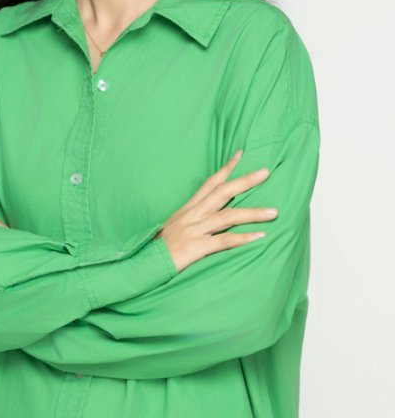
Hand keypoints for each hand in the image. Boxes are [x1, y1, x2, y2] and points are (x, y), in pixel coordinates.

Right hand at [156, 151, 277, 272]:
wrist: (143, 263)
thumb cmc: (159, 246)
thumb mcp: (175, 225)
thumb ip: (192, 218)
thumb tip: (208, 214)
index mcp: (188, 208)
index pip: (210, 183)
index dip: (226, 168)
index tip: (241, 154)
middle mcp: (193, 215)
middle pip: (222, 192)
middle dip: (245, 181)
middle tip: (265, 172)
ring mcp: (195, 230)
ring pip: (228, 217)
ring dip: (253, 213)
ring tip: (274, 212)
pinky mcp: (196, 247)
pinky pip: (224, 241)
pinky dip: (243, 238)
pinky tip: (259, 237)